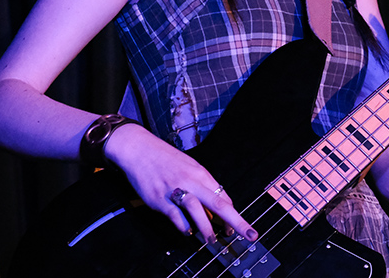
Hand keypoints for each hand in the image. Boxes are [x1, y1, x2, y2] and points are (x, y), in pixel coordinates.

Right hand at [105, 124, 257, 243]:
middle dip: (236, 220)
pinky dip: (182, 225)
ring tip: (211, 240)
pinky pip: (174, 214)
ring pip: (196, 209)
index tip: (238, 227)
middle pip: (218, 202)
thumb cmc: (165, 159)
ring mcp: (175, 189)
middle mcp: (191, 181)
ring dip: (206, 227)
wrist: (140, 149)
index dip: (233, 214)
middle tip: (249, 234)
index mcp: (201, 173)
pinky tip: (187, 231)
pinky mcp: (159, 197)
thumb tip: (213, 207)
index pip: (223, 196)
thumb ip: (202, 186)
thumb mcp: (189, 167)